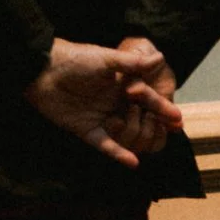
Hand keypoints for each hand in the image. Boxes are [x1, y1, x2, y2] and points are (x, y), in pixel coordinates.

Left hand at [25, 36, 181, 170]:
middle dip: (156, 124)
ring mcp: (98, 116)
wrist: (40, 69)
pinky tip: (134, 162)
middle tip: (174, 131)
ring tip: (152, 142)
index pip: (145, 98)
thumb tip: (160, 57)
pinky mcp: (84, 129)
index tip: (178, 117)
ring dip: (136, 137)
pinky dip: (117, 153)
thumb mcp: (105, 59)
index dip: (161, 107)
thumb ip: (131, 63)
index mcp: (118, 84)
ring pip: (123, 132)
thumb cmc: (74, 59)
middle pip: (138, 117)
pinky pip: (104, 145)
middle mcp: (110, 101)